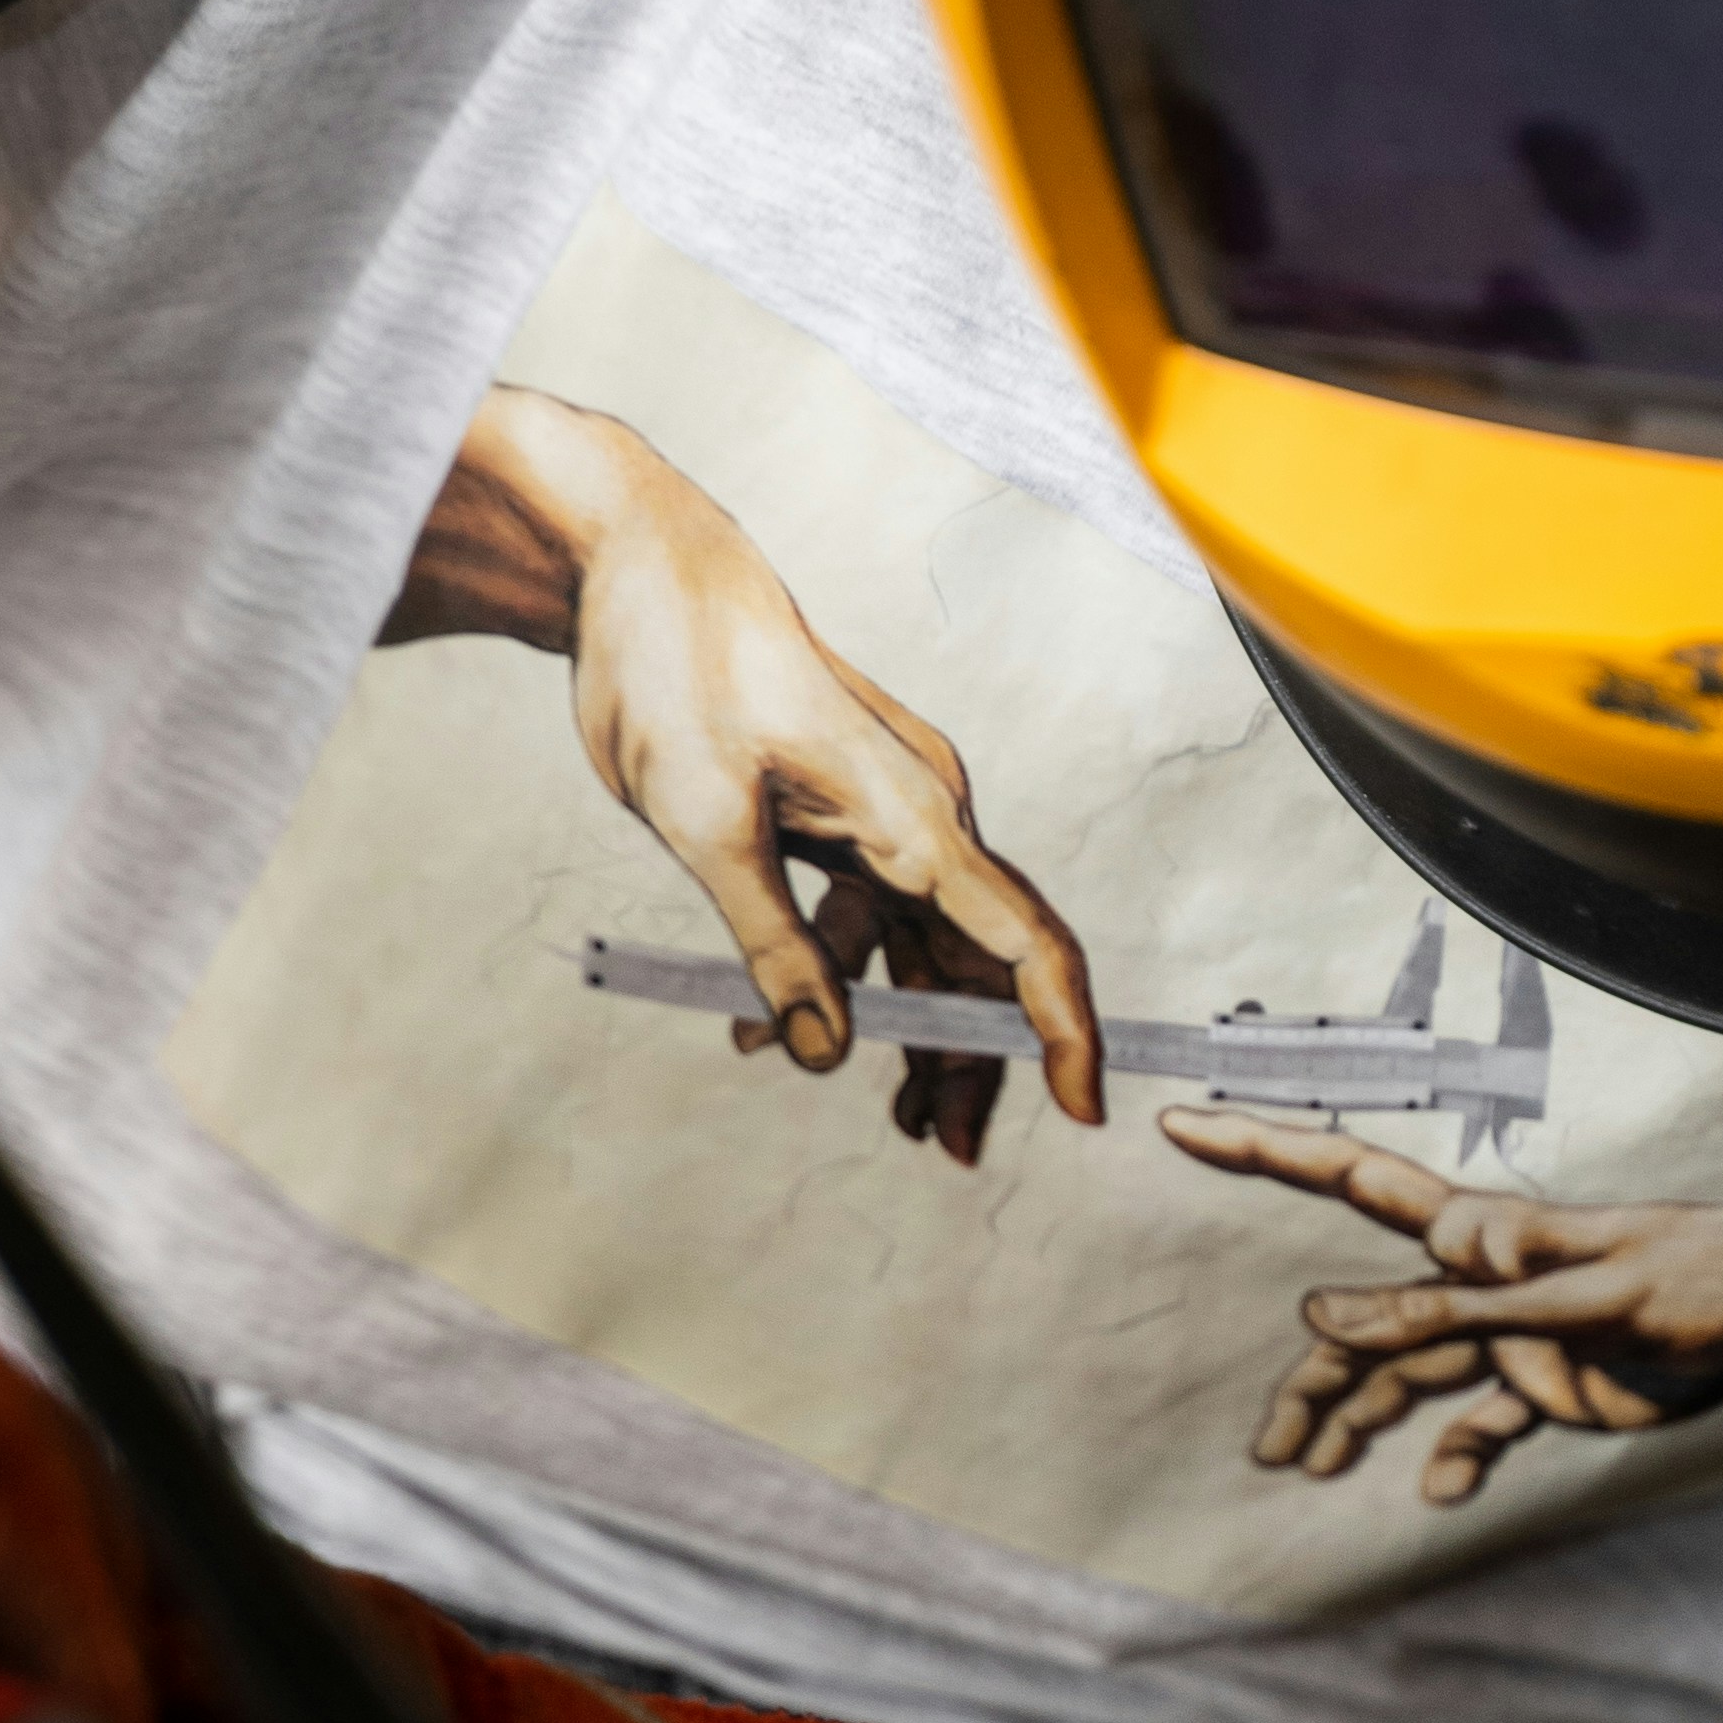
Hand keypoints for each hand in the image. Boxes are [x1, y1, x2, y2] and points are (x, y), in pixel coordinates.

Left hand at [417, 392, 1102, 1150]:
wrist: (641, 573)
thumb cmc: (678, 674)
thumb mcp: (705, 827)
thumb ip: (770, 947)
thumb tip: (823, 1053)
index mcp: (915, 816)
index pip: (1023, 941)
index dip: (1061, 1031)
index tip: (1082, 1107)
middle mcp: (923, 815)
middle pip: (981, 961)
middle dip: (972, 1058)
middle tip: (944, 1150)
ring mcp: (887, 814)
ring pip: (925, 947)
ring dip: (904, 1029)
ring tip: (887, 1117)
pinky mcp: (842, 816)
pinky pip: (863, 915)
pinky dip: (834, 976)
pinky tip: (767, 1030)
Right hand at [1158, 1107, 1722, 1504]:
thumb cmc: (1710, 1276)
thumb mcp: (1582, 1298)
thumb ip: (1459, 1313)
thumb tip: (1326, 1313)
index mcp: (1487, 1235)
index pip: (1359, 1181)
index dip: (1271, 1150)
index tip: (1185, 1125)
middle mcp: (1487, 1281)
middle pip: (1371, 1321)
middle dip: (1316, 1377)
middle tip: (1267, 1447)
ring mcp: (1519, 1337)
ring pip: (1414, 1382)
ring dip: (1365, 1425)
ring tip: (1311, 1475)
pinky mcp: (1557, 1387)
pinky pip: (1486, 1425)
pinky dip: (1458, 1459)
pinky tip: (1436, 1495)